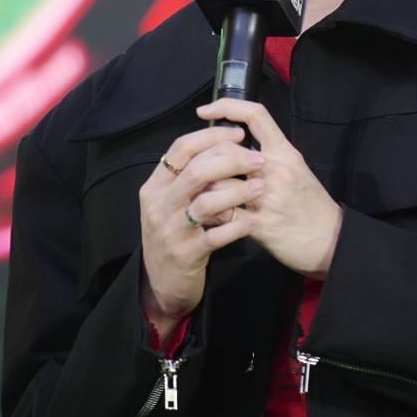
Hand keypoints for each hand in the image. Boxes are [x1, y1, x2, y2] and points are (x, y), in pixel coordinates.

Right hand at [139, 124, 260, 321]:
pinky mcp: (186, 255)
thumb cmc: (176, 233)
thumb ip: (190, 176)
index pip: (181, 148)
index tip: (239, 134)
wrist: (163, 282)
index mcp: (156, 185)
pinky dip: (237, 226)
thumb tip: (224, 142)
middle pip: (196, 171)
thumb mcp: (173, 202)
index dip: (211, 136)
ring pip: (206, 202)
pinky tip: (253, 220)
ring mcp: (170, 231)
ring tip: (261, 186)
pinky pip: (215, 236)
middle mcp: (158, 205)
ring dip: (237, 191)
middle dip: (231, 160)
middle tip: (258, 158)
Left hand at [193, 97, 343, 278]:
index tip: (204, 111)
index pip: (255, 115)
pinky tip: (205, 216)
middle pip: (227, 150)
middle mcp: (276, 170)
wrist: (331, 241)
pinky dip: (210, 214)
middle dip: (202, 157)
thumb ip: (270, 156)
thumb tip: (237, 145)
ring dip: (203, 188)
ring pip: (219, 182)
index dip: (227, 106)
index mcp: (285, 152)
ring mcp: (268, 197)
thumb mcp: (297, 170)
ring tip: (196, 192)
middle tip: (191, 164)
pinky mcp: (260, 225)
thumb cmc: (312, 205)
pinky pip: (224, 215)